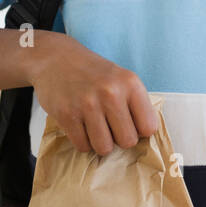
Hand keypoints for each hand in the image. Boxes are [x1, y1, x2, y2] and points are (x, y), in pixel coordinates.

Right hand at [30, 33, 158, 156]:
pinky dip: (83, 141)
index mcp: (130, 83)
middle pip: (128, 141)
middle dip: (119, 139)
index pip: (149, 127)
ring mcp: (87, 104)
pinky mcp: (67, 115)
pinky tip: (80, 126)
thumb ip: (135, 104)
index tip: (130, 124)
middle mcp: (111, 93)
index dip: (140, 131)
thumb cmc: (94, 73)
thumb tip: (146, 137)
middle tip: (110, 126)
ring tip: (95, 127)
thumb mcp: (121, 78)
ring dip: (100, 143)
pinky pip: (83, 146)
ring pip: (105, 148)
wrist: (56, 58)